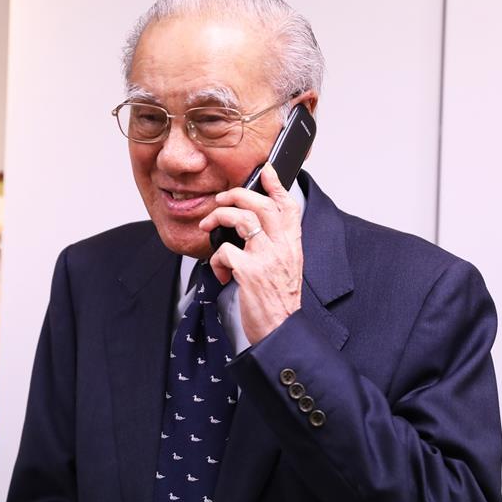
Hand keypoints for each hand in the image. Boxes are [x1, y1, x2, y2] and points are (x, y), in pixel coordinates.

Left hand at [199, 163, 302, 343]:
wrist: (281, 331)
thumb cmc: (280, 302)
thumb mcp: (287, 267)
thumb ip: (276, 245)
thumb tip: (255, 227)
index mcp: (292, 245)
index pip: (288, 206)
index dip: (276, 185)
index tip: (266, 171)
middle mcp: (282, 247)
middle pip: (261, 204)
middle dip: (237, 194)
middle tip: (221, 199)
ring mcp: (267, 258)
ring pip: (242, 219)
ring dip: (219, 217)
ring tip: (208, 226)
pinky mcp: (250, 272)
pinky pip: (225, 251)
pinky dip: (216, 259)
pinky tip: (221, 271)